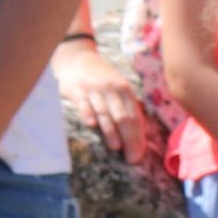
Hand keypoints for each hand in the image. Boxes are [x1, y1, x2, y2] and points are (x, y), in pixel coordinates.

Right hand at [52, 38, 161, 169]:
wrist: (77, 59)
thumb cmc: (101, 80)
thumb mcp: (118, 89)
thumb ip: (127, 108)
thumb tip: (140, 136)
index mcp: (125, 90)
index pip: (134, 117)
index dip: (138, 137)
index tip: (139, 155)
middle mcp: (112, 89)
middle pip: (122, 116)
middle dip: (129, 138)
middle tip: (132, 158)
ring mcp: (94, 89)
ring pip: (104, 112)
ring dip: (110, 130)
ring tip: (116, 147)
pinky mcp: (77, 90)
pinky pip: (83, 103)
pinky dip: (88, 113)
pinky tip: (91, 125)